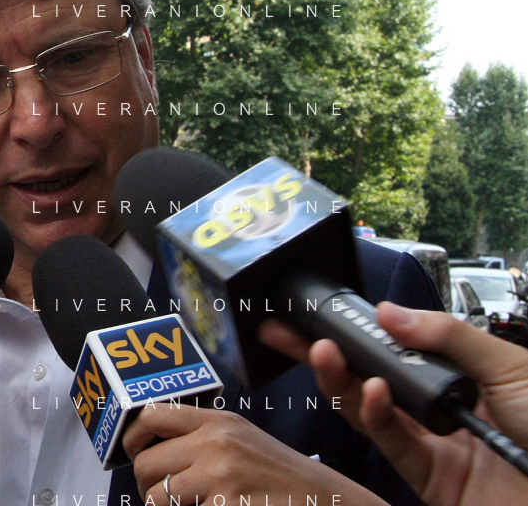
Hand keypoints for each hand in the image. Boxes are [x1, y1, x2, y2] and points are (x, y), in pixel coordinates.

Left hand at [121, 403, 387, 504]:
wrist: (334, 505)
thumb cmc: (286, 483)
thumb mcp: (246, 445)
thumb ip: (204, 441)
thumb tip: (150, 451)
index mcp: (220, 421)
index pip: (152, 415)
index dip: (134, 439)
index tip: (135, 457)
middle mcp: (217, 442)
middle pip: (146, 463)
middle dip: (148, 488)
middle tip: (166, 499)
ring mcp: (221, 475)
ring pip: (157, 498)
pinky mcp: (226, 505)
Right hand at [260, 303, 527, 505]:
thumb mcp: (511, 366)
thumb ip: (446, 337)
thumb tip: (389, 313)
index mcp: (462, 373)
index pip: (396, 343)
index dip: (356, 327)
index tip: (318, 311)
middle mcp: (441, 405)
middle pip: (370, 374)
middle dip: (327, 352)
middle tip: (285, 331)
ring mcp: (433, 443)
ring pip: (368, 408)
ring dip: (340, 379)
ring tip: (323, 353)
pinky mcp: (430, 479)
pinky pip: (389, 442)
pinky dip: (373, 415)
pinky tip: (372, 392)